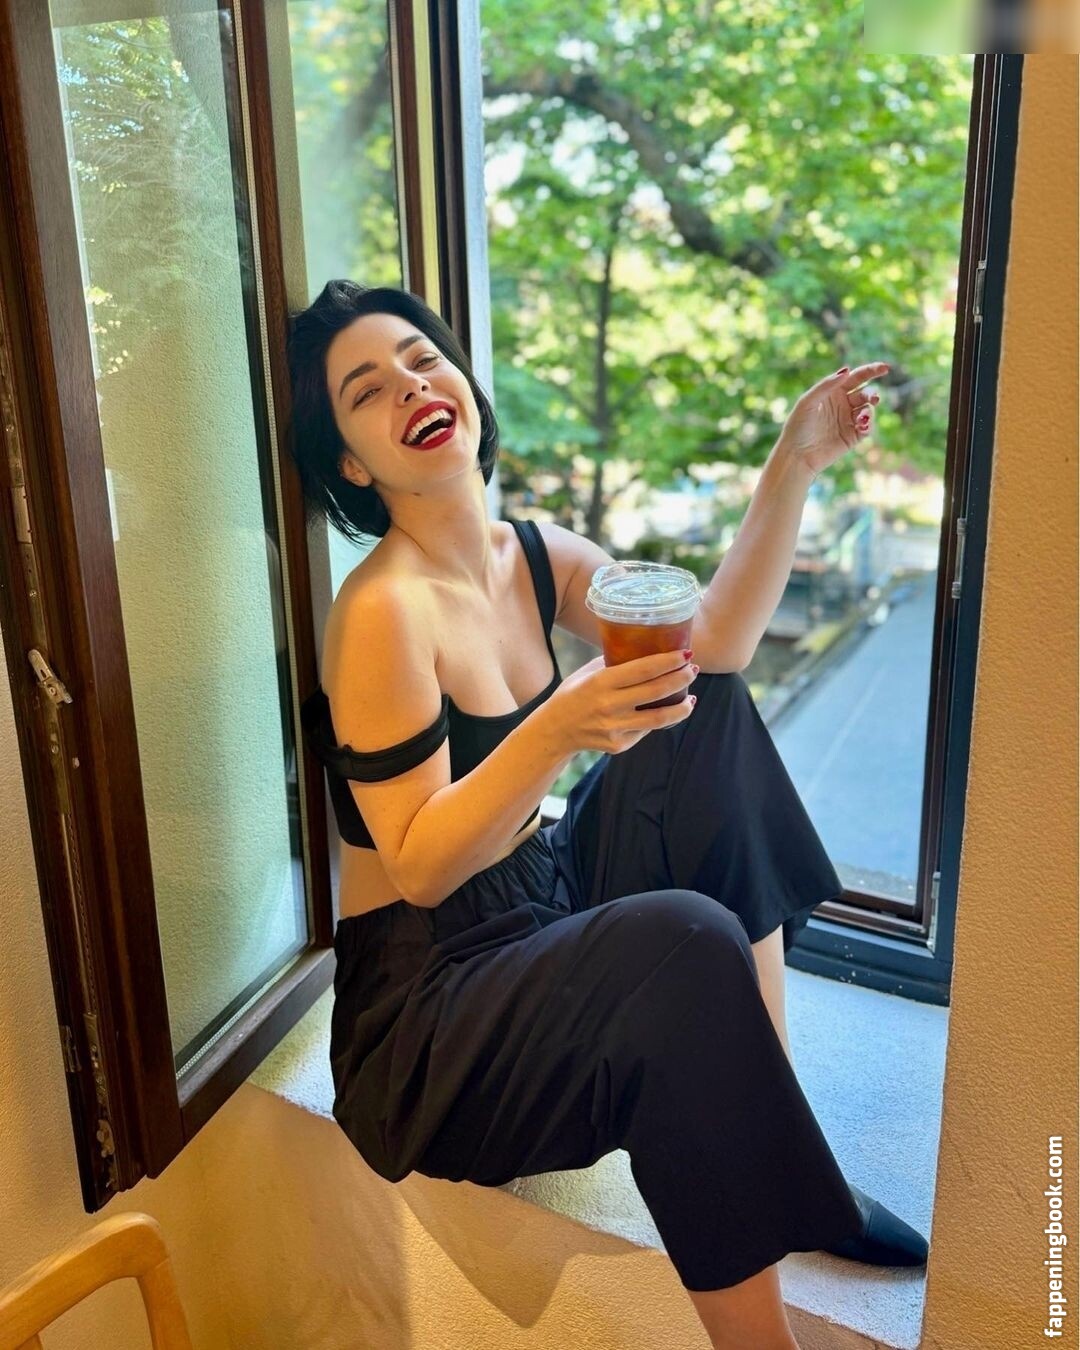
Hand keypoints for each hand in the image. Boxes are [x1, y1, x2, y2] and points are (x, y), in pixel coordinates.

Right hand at [541, 648, 697, 756]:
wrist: (555, 731)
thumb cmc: (573, 694)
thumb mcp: (587, 673)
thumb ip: (613, 663)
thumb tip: (644, 647)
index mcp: (601, 682)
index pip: (644, 669)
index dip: (669, 661)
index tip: (686, 653)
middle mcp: (609, 705)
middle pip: (657, 691)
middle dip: (681, 678)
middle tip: (693, 669)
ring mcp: (615, 728)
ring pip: (660, 718)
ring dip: (682, 707)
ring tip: (692, 698)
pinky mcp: (619, 745)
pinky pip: (646, 730)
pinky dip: (660, 720)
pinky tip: (667, 711)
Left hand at [778, 362, 890, 478]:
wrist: (797, 456)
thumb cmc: (798, 427)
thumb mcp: (808, 402)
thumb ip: (826, 385)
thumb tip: (847, 370)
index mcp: (833, 392)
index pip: (856, 377)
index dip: (872, 370)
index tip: (886, 368)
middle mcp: (843, 404)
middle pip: (865, 394)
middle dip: (872, 395)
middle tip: (874, 399)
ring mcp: (848, 420)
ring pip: (868, 410)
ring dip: (868, 412)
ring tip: (861, 419)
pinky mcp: (852, 437)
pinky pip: (867, 427)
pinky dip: (869, 425)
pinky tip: (862, 426)